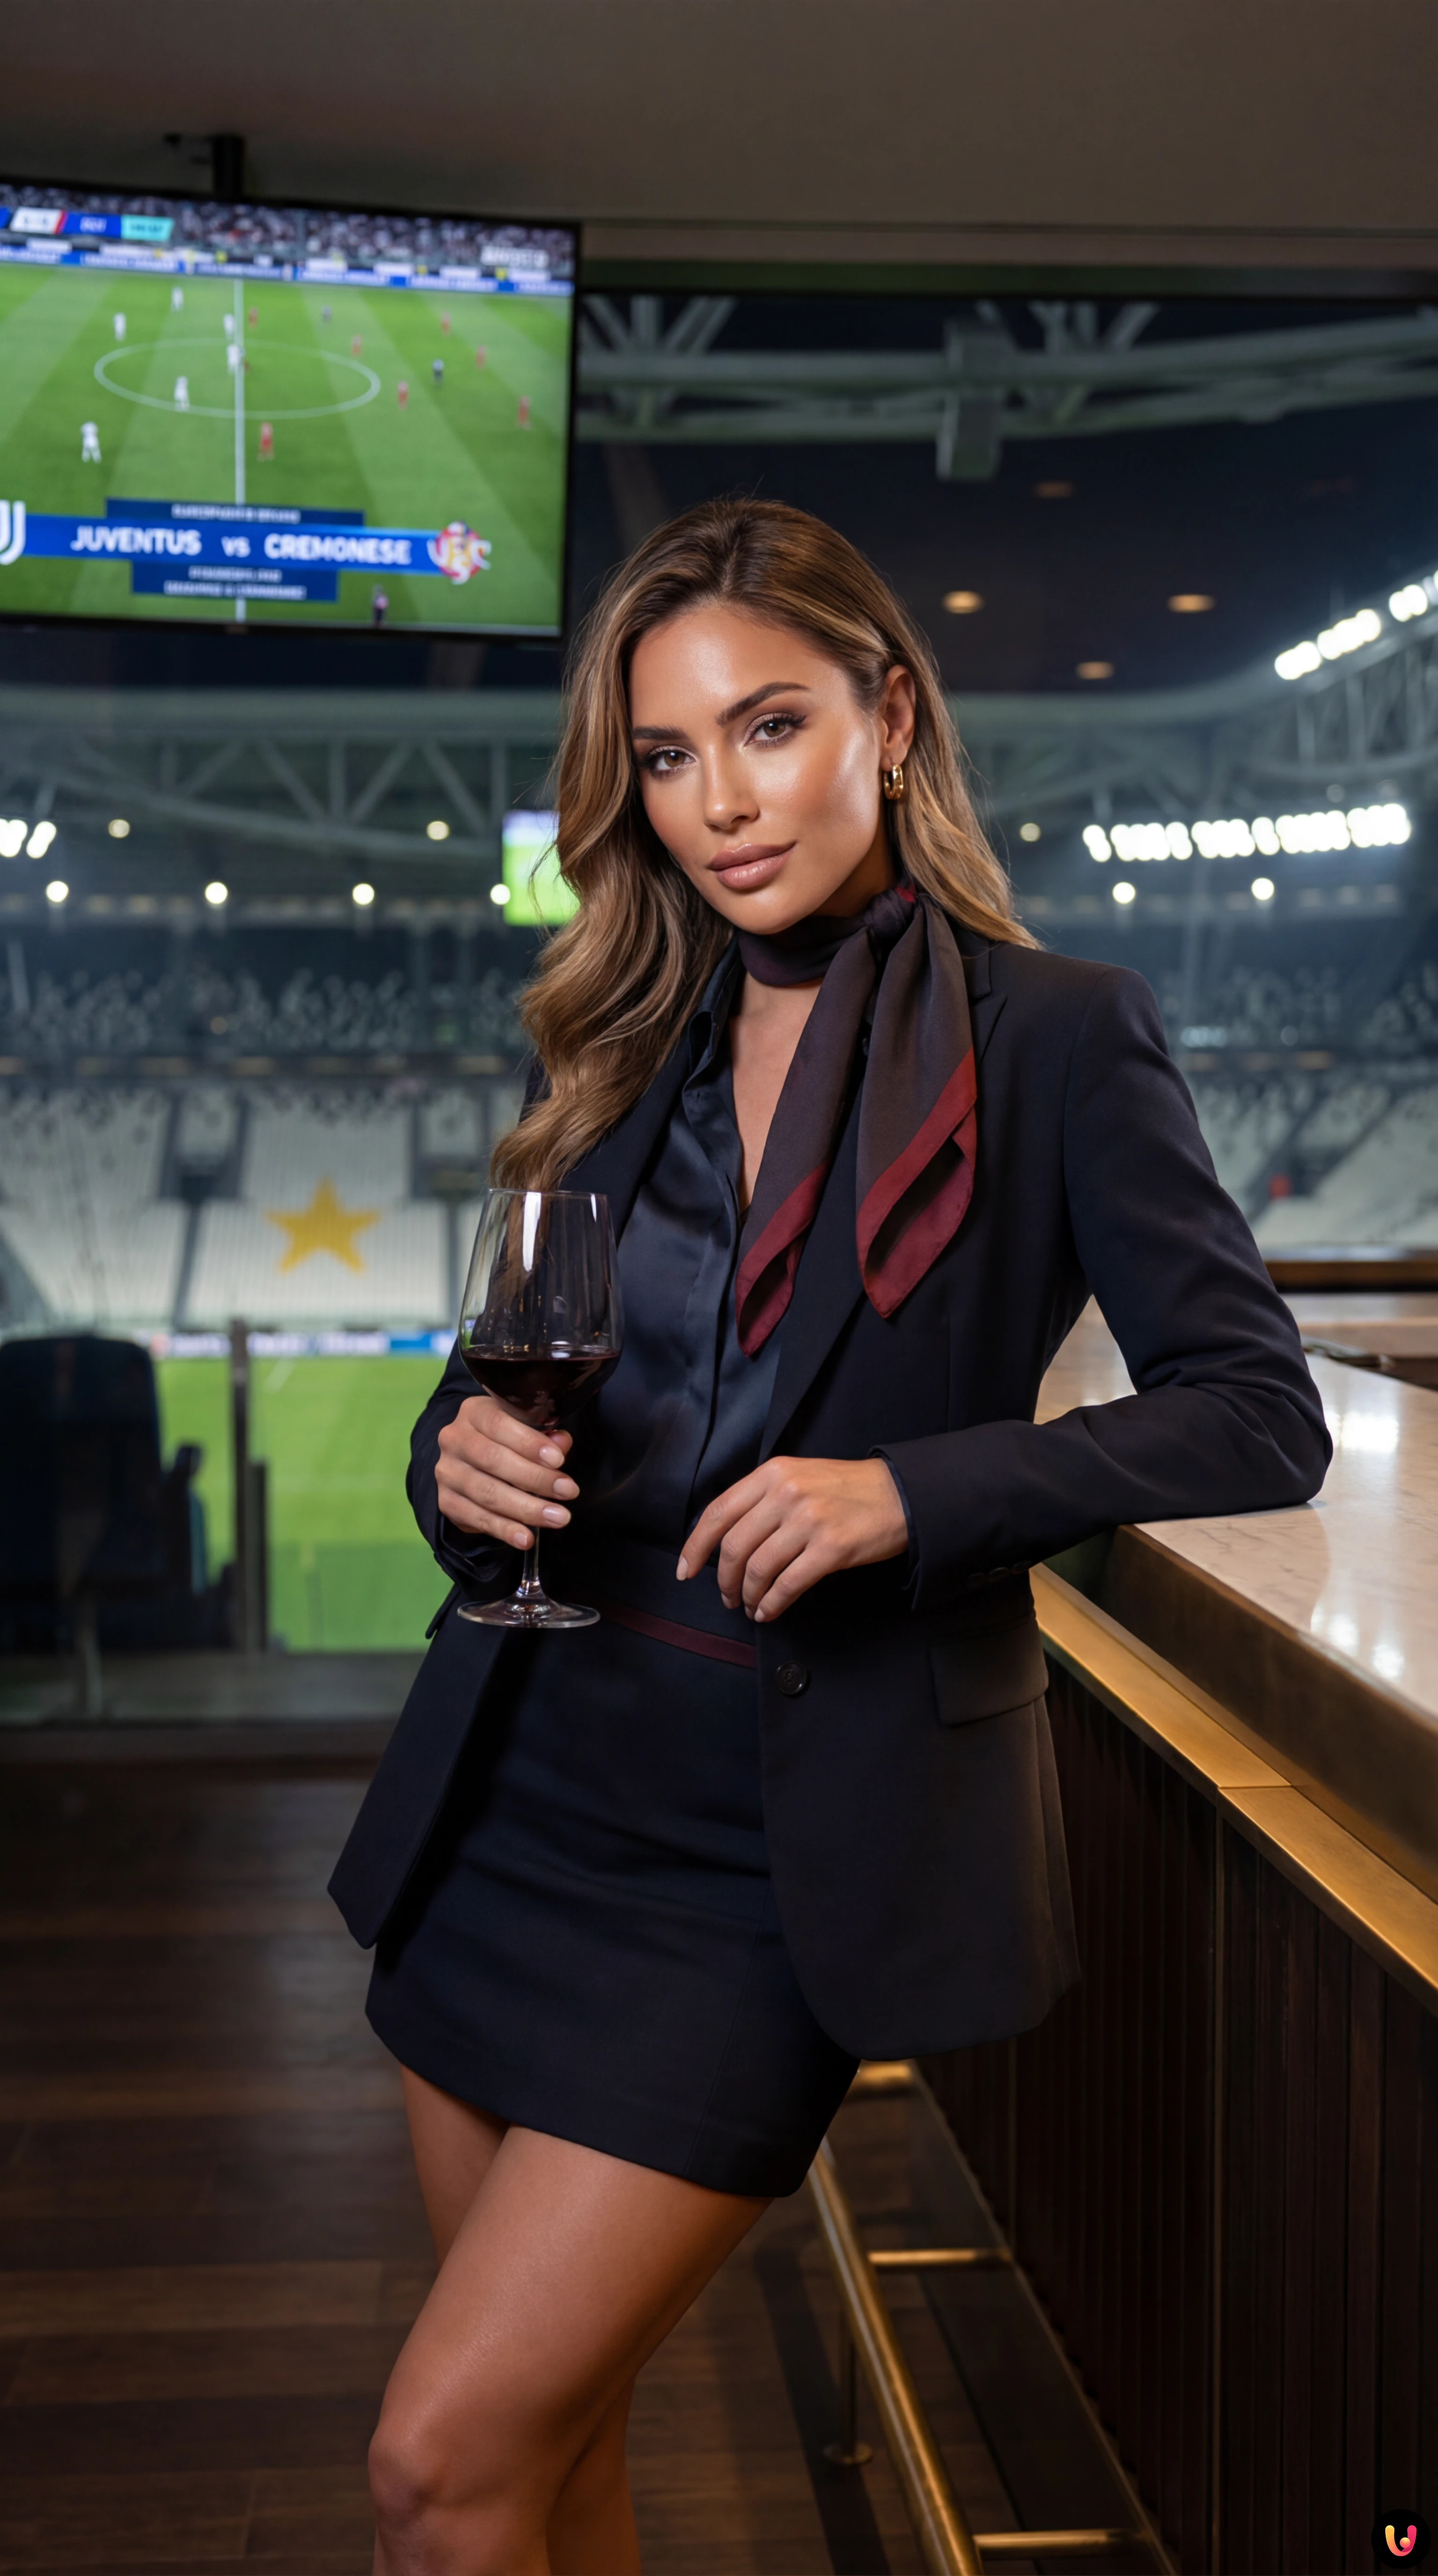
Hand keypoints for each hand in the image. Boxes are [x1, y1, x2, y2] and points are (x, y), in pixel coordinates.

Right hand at [435, 1394, 578, 1552]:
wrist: (470, 1461)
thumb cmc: (506, 1439)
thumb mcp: (524, 1427)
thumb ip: (544, 1434)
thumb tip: (561, 1443)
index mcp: (474, 1412)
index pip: (499, 1424)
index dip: (529, 1443)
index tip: (559, 1460)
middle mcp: (454, 1439)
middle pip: (493, 1460)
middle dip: (536, 1479)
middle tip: (568, 1492)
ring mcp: (447, 1472)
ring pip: (487, 1493)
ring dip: (526, 1509)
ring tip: (558, 1517)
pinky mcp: (446, 1502)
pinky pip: (477, 1518)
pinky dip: (504, 1530)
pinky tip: (526, 1538)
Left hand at [678, 1456, 907, 1621]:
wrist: (900, 1494)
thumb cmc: (846, 1489)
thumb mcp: (798, 1477)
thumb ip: (762, 1499)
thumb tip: (727, 1539)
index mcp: (773, 1473)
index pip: (718, 1512)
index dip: (695, 1546)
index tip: (685, 1571)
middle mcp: (786, 1493)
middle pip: (734, 1546)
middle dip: (723, 1580)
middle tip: (727, 1597)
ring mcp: (808, 1520)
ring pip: (758, 1569)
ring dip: (747, 1595)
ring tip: (750, 1606)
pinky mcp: (831, 1548)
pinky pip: (788, 1584)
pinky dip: (772, 1604)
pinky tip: (769, 1611)